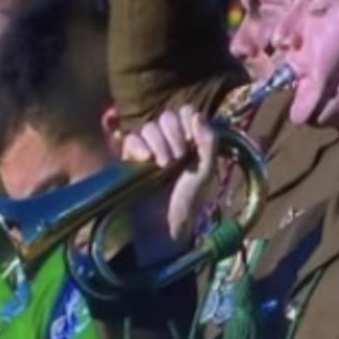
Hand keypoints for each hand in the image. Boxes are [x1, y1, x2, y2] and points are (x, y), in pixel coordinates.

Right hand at [121, 105, 216, 240]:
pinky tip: (146, 160)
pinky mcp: (129, 158)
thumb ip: (208, 142)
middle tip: (178, 157)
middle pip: (167, 117)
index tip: (193, 139)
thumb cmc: (187, 201)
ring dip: (159, 143)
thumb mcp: (205, 171)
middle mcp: (169, 142)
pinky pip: (131, 139)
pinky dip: (139, 146)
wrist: (162, 225)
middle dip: (174, 134)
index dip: (188, 120)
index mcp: (189, 142)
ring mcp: (148, 149)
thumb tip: (197, 114)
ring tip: (163, 166)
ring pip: (149, 127)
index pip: (186, 113)